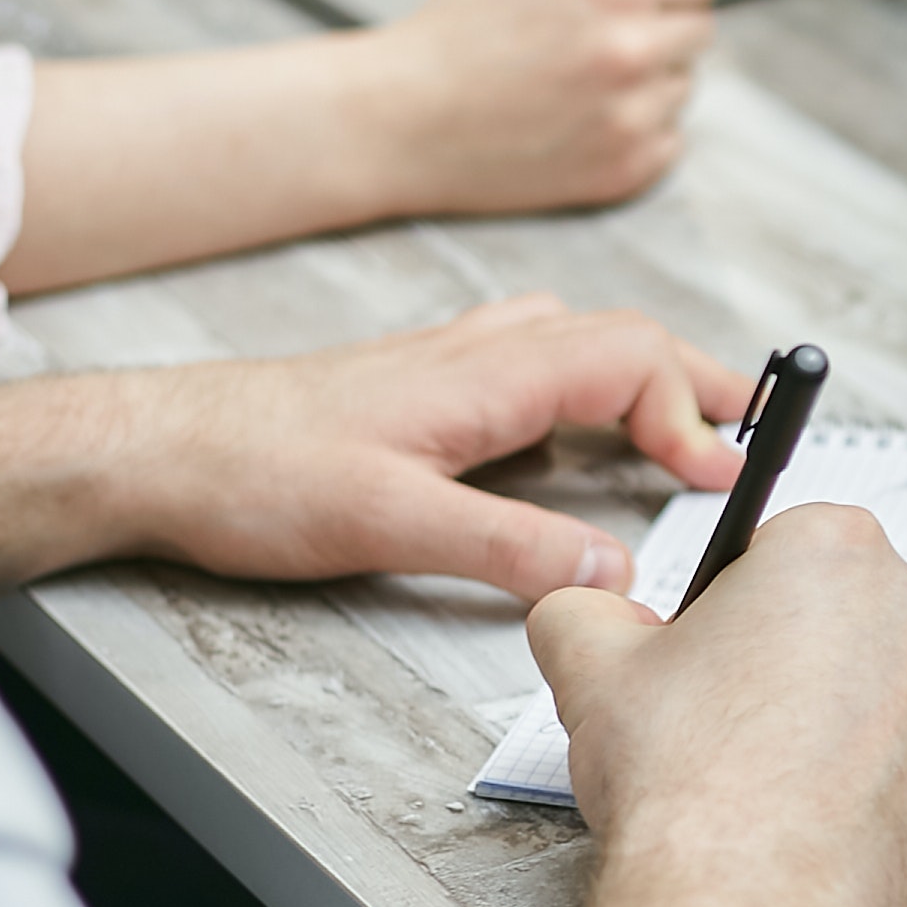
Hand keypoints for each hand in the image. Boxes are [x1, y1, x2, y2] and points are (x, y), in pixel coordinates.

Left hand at [0, 295, 754, 600]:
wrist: (152, 451)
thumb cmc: (251, 471)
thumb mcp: (389, 524)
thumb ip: (508, 549)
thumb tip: (613, 568)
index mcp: (485, 373)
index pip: (629, 358)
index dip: (693, 410)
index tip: (721, 475)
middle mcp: (475, 354)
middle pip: (620, 338)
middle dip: (696, 381)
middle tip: (755, 430)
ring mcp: (445, 367)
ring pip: (573, 343)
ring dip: (641, 375)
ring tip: (684, 425)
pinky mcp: (417, 393)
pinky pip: (529, 364)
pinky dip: (583, 385)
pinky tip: (568, 431)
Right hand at [369, 0, 731, 215]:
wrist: (404, 119)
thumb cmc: (466, 34)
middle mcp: (628, 47)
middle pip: (702, 25)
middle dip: (659, 25)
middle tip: (589, 37)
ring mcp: (630, 114)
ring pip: (685, 84)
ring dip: (647, 81)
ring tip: (575, 81)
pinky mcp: (626, 168)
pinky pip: (671, 138)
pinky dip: (636, 131)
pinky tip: (579, 120)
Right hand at [526, 507, 906, 906]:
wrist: (746, 905)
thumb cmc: (690, 780)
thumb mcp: (589, 663)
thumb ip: (584, 610)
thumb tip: (591, 615)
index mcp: (837, 547)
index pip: (781, 546)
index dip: (731, 603)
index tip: (707, 647)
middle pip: (839, 612)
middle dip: (785, 652)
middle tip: (723, 711)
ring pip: (876, 686)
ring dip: (826, 714)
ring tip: (756, 770)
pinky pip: (902, 759)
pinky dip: (858, 777)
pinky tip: (799, 811)